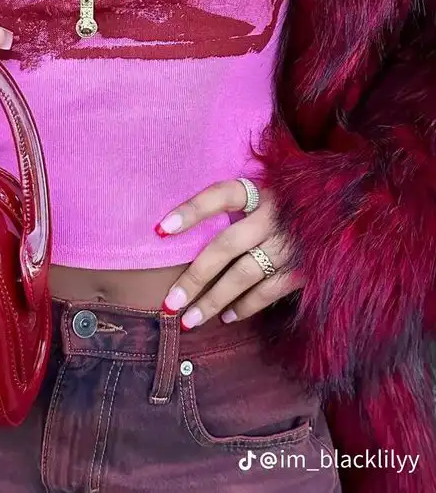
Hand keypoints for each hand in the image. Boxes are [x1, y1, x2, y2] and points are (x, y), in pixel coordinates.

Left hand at [155, 180, 302, 328]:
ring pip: (244, 275)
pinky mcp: (306, 268)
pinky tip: (228, 316)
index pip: (221, 195)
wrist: (350, 213)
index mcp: (263, 191)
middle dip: (195, 277)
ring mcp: (291, 244)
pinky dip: (246, 306)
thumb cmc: (296, 203)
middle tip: (170, 302)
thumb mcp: (271, 190)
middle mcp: (276, 216)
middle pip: (226, 246)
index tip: (161, 230)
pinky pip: (269, 291)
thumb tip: (185, 229)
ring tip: (191, 320)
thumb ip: (241, 203)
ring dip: (215, 301)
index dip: (191, 211)